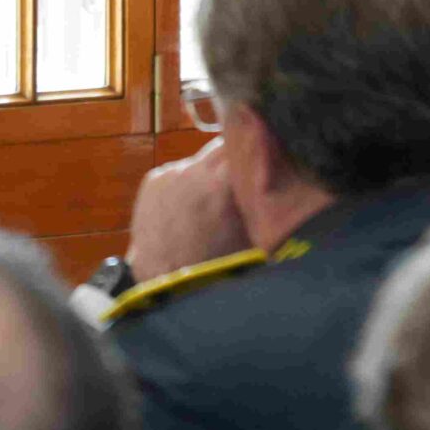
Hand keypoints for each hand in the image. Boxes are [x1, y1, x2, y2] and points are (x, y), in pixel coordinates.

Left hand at [125, 139, 250, 280]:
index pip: (247, 145)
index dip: (256, 156)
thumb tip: (276, 183)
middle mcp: (196, 168)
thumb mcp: (254, 234)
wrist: (168, 285)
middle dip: (231, 165)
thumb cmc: (220, 267)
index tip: (262, 167)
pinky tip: (186, 212)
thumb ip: (260, 201)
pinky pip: (176, 174)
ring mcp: (171, 172)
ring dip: (206, 178)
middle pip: (221, 150)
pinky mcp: (153, 180)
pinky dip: (184, 187)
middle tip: (237, 188)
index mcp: (225, 180)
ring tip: (208, 208)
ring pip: (198, 164)